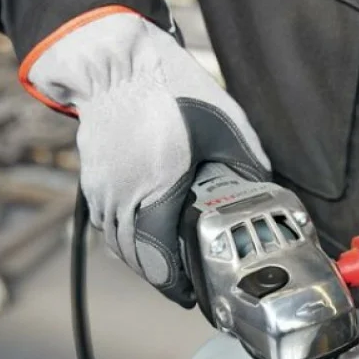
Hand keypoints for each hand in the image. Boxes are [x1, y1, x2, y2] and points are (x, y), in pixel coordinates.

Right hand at [28, 11, 269, 305]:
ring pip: (118, 246)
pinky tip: (143, 239)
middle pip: (138, 259)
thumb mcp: (224, 123)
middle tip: (184, 288)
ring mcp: (103, 189)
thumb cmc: (168, 87)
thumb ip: (247, 163)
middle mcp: (124, 195)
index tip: (191, 295)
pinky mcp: (93, 181)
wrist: (115, 63)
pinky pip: (107, 226)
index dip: (175, 284)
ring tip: (167, 269)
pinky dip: (125, 241)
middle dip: (161, 279)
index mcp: (157, 186)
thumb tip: (266, 189)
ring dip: (142, 262)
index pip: (159, 257)